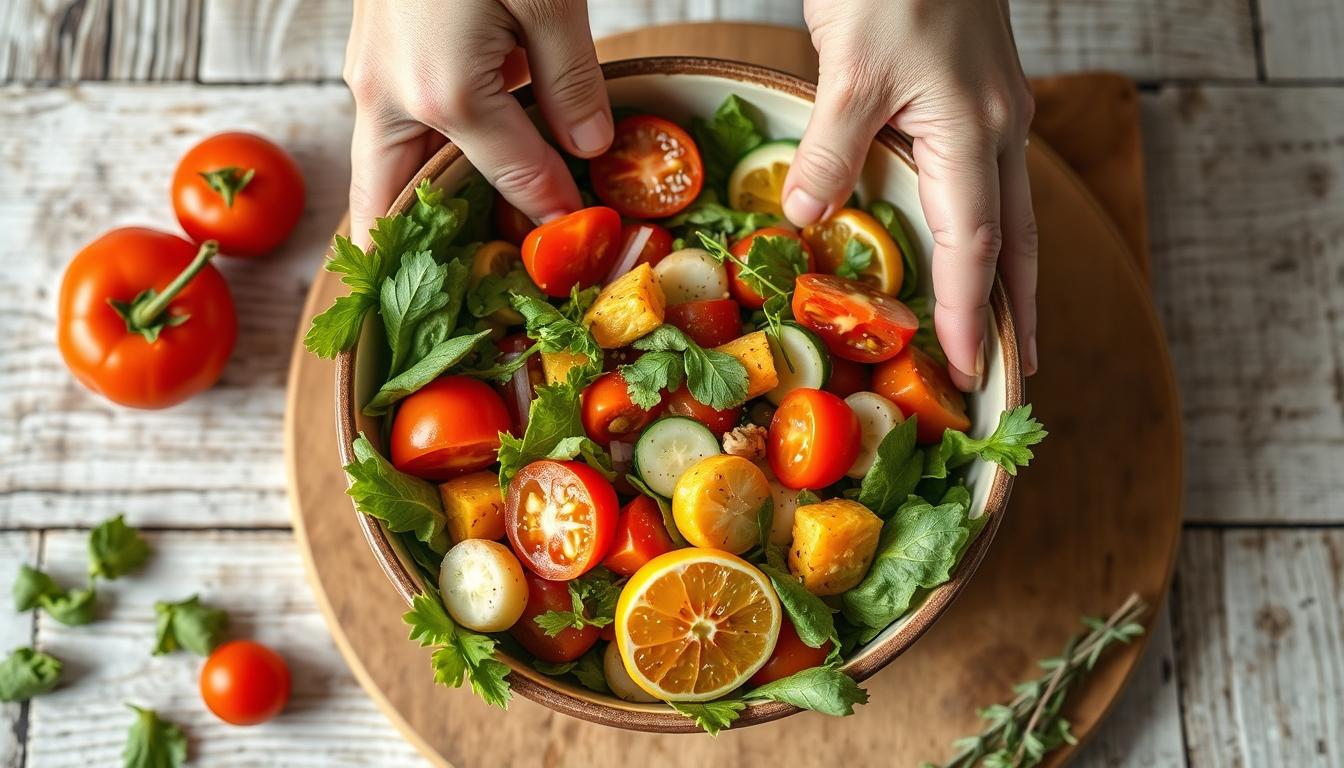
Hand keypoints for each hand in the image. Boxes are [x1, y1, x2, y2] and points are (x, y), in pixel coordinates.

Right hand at [343, 0, 612, 248]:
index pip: (510, 174)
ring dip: (412, 212)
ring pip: (381, 168)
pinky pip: (387, 127)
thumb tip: (588, 146)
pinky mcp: (368, 46)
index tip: (577, 232)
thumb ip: (569, 79)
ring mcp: (367, 69)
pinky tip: (451, 171)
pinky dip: (413, 164)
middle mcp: (388, 93)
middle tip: (447, 300)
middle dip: (413, 259)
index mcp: (442, 93)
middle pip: (389, 205)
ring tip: (448, 253)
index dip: (549, 205)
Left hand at [787, 0, 1037, 387]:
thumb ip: (831, 144)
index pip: (976, 246)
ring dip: (1006, 275)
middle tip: (1014, 374)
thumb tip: (808, 216)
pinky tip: (965, 241)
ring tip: (999, 327)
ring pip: (1008, 211)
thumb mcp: (850, 64)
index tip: (971, 374)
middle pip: (1016, 241)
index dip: (972, 315)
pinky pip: (986, 179)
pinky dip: (982, 226)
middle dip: (1015, 312)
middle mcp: (996, 129)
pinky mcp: (975, 95)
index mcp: (972, 132)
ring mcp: (992, 111)